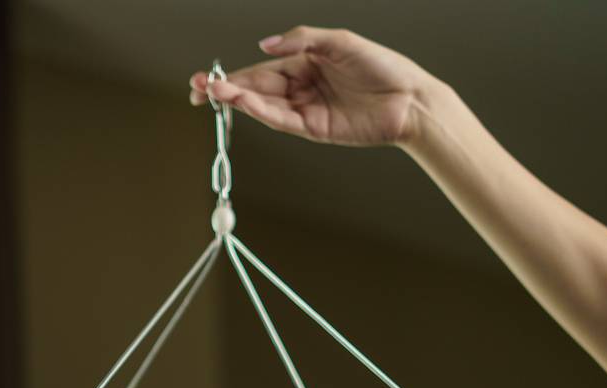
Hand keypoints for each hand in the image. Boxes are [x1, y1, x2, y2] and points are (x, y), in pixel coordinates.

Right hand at [188, 27, 438, 148]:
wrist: (410, 100)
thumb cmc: (382, 66)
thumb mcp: (341, 41)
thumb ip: (302, 40)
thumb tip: (264, 44)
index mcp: (304, 64)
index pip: (260, 71)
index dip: (232, 76)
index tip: (206, 79)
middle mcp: (300, 88)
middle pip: (255, 89)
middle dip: (225, 91)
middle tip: (197, 89)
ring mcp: (305, 110)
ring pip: (264, 106)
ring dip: (238, 101)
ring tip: (214, 95)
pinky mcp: (313, 129)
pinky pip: (282, 119)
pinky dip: (261, 112)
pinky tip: (244, 104)